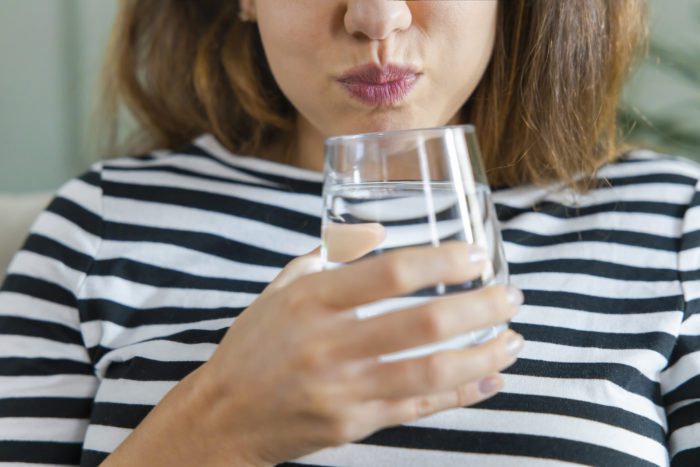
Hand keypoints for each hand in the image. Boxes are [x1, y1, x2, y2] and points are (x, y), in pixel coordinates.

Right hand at [199, 238, 522, 464]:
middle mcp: (328, 344)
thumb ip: (328, 256)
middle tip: (512, 296)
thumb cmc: (254, 346)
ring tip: (515, 339)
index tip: (476, 257)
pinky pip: (418, 407)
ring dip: (483, 354)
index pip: (387, 273)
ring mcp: (342, 389)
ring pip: (430, 371)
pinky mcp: (352, 424)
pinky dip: (462, 393)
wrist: (222, 416)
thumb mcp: (281, 290)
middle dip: (480, 307)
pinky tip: (491, 379)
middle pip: (423, 323)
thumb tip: (377, 230)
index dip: (441, 261)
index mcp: (310, 301)